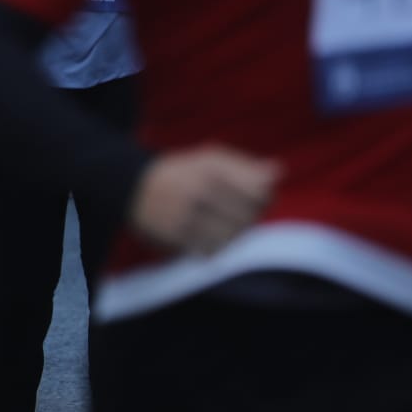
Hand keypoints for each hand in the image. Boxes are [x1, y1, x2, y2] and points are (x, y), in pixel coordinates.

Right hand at [128, 147, 280, 256]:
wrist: (132, 186)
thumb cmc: (181, 172)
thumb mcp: (210, 160)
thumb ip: (245, 166)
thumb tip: (279, 171)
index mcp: (211, 169)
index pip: (259, 192)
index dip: (264, 199)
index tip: (254, 199)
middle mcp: (199, 191)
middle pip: (248, 218)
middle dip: (248, 219)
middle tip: (236, 214)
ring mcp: (186, 214)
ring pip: (231, 238)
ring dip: (232, 236)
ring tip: (222, 226)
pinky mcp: (174, 236)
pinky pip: (210, 251)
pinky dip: (214, 248)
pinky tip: (208, 237)